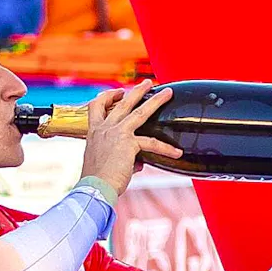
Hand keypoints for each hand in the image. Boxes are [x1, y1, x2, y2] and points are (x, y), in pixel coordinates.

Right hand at [79, 80, 183, 195]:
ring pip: (139, 112)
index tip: (118, 92)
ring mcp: (116, 133)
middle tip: (148, 82)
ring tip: (167, 93)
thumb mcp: (106, 163)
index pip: (96, 106)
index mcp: (94, 132)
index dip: (107, 96)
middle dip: (136, 90)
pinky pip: (152, 143)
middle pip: (122, 103)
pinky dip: (166, 149)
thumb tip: (139, 163)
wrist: (94, 188)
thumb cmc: (98, 181)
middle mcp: (104, 129)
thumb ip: (124, 158)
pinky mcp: (128, 143)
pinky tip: (177, 153)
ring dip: (155, 100)